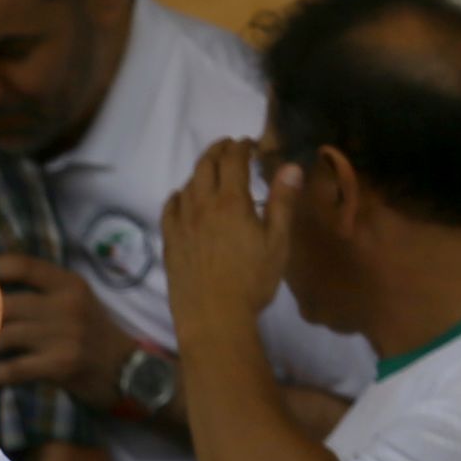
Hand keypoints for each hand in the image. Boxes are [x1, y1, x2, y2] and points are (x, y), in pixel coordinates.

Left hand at [0, 253, 137, 408]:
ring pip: (4, 335)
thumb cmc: (93, 336)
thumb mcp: (76, 302)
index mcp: (68, 284)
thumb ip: (43, 292)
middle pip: (4, 303)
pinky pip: (14, 367)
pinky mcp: (59, 364)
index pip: (23, 265)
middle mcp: (65, 304)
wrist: (126, 371)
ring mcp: (63, 334)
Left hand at [160, 138, 293, 338]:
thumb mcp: (277, 242)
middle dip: (218, 150)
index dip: (242, 146)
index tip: (250, 144)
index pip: (233, 160)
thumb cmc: (252, 281)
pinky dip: (178, 196)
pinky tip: (183, 198)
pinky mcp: (169, 242)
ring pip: (187, 185)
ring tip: (212, 172)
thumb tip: (291, 166)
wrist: (213, 317)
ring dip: (200, 171)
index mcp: (231, 202)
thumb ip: (282, 202)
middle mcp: (201, 206)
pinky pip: (169, 209)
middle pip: (205, 165)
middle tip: (230, 147)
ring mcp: (181, 224)